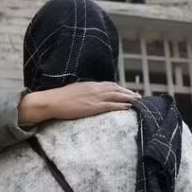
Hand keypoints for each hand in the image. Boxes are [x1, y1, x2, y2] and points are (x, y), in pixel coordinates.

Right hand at [18, 82, 139, 125]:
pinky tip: (128, 107)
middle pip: (116, 89)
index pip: (110, 84)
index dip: (120, 88)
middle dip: (128, 92)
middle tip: (138, 96)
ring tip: (138, 101)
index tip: (128, 91)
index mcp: (90, 85)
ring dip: (128, 98)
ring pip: (116, 96)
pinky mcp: (93, 107)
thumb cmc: (60, 98)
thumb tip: (89, 94)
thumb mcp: (75, 90)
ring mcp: (95, 97)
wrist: (52, 101)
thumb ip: (85, 91)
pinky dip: (121, 105)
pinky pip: (110, 105)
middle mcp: (95, 89)